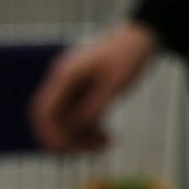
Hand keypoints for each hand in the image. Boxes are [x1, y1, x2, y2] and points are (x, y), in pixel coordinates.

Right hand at [31, 22, 156, 153]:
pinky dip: (89, 130)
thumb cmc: (130, 54)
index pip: (46, 111)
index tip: (70, 151)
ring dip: (81, 137)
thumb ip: (95, 105)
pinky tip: (107, 137)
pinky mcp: (83, 91)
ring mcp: (72, 86)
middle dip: (68, 140)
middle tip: (93, 151)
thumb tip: (76, 129)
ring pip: (65, 121)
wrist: (142, 36)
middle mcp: (63, 81)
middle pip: (52, 119)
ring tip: (108, 143)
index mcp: (66, 75)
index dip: (52, 134)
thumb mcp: (116, 83)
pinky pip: (77, 117)